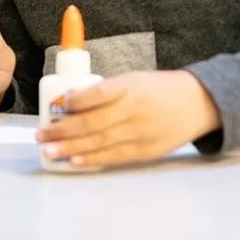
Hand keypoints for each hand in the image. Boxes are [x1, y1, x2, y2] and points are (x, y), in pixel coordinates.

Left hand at [36, 70, 220, 167]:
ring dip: (71, 148)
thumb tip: (71, 101)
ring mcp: (140, 133)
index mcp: (130, 86)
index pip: (100, 92)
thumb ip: (105, 90)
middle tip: (40, 135)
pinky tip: (75, 161)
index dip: (78, 99)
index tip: (60, 103)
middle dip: (63, 130)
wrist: (198, 104)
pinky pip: (114, 157)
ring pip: (100, 142)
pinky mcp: (145, 151)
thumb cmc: (158, 88)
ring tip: (49, 151)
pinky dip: (93, 159)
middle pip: (93, 122)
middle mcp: (134, 110)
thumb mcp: (133, 78)